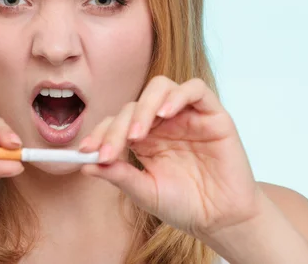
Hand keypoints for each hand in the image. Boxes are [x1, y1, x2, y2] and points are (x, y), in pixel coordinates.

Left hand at [79, 76, 262, 237]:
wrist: (221, 219)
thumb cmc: (183, 204)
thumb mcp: (145, 191)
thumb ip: (120, 175)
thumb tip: (86, 166)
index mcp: (144, 137)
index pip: (116, 122)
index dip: (100, 134)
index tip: (86, 152)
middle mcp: (163, 122)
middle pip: (134, 105)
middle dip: (118, 127)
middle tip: (111, 150)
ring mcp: (186, 115)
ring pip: (160, 88)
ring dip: (144, 106)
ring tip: (137, 133)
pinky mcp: (212, 114)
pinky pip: (195, 89)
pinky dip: (177, 96)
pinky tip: (166, 114)